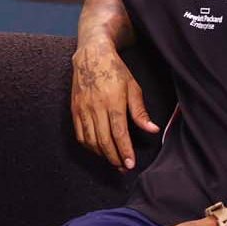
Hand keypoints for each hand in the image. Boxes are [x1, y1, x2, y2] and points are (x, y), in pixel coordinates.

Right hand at [70, 40, 158, 170]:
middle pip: (104, 140)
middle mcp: (96, 107)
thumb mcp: (133, 88)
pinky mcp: (74, 110)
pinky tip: (98, 149)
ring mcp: (83, 109)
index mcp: (113, 102)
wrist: (92, 57)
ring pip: (90, 140)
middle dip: (114, 157)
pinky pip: (80, 134)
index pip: (119, 133)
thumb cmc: (116, 71)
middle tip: (122, 168)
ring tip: (113, 161)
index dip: (125, 151)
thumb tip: (152, 129)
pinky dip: (89, 146)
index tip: (130, 164)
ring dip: (102, 154)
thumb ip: (140, 112)